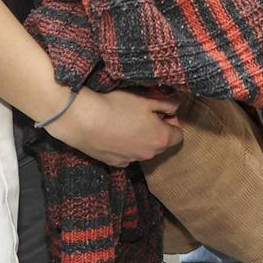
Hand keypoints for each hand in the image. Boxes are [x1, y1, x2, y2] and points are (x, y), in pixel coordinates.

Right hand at [47, 87, 182, 166]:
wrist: (84, 120)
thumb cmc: (117, 106)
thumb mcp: (147, 99)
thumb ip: (168, 104)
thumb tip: (176, 107)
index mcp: (161, 139)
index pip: (178, 135)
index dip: (172, 121)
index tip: (161, 110)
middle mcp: (149, 154)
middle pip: (161, 143)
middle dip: (156, 129)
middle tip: (143, 113)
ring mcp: (131, 160)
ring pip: (143, 149)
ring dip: (140, 137)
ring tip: (125, 121)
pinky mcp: (114, 163)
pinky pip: (126, 154)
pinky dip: (124, 144)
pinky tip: (113, 132)